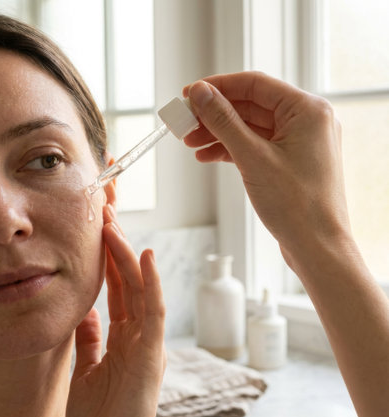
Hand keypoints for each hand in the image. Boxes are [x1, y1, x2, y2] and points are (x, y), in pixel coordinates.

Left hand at [66, 204, 165, 416]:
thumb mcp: (87, 369)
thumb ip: (91, 338)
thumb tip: (87, 310)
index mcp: (124, 336)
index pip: (117, 288)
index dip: (108, 259)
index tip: (98, 231)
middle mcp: (139, 333)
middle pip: (128, 280)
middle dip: (116, 246)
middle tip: (105, 214)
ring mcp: (147, 341)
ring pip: (139, 288)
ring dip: (127, 255)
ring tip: (113, 225)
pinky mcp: (152, 353)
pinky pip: (153, 311)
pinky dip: (150, 283)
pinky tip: (144, 257)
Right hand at [183, 72, 351, 263]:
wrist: (315, 247)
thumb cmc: (296, 205)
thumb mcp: (253, 158)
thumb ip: (224, 121)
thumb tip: (200, 93)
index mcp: (307, 110)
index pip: (255, 84)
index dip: (218, 87)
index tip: (189, 93)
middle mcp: (306, 121)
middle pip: (250, 107)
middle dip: (214, 115)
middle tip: (184, 122)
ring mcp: (298, 143)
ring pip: (250, 128)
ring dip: (218, 134)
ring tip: (190, 142)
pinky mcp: (288, 162)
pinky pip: (255, 146)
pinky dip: (231, 150)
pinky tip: (207, 156)